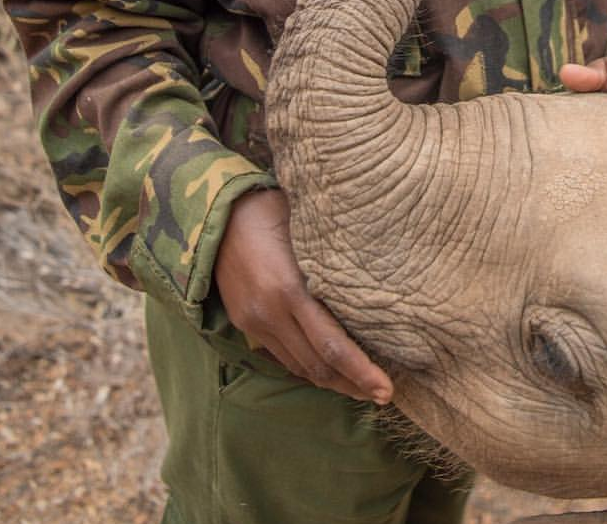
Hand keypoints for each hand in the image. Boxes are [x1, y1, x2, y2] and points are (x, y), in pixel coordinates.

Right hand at [214, 187, 392, 404]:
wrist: (218, 214)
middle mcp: (270, 314)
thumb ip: (337, 257)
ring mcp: (255, 322)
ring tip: (363, 388)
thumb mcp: (308, 228)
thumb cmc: (272, 209)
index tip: (387, 389)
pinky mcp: (246, 323)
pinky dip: (309, 368)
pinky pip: (283, 357)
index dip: (361, 372)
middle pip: (318, 366)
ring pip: (300, 367)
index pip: (331, 345)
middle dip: (353, 386)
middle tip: (384, 396)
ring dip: (332, 382)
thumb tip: (384, 269)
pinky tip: (330, 368)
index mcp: (289, 290)